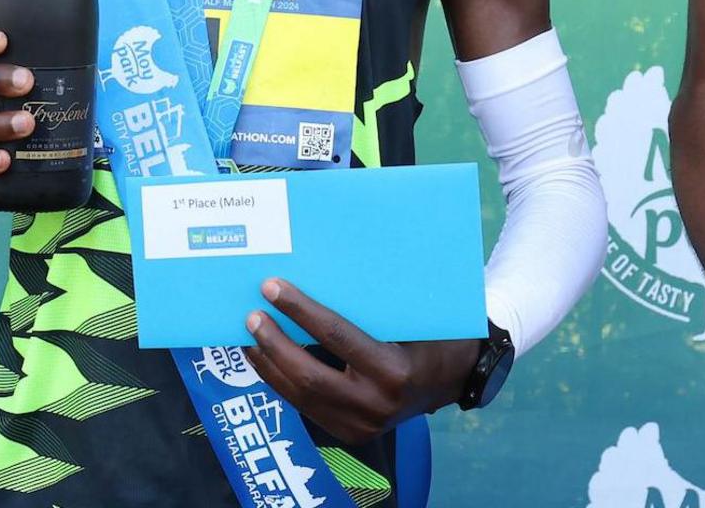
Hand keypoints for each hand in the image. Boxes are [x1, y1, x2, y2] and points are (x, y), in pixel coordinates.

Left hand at [241, 278, 477, 445]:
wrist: (455, 378)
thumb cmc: (432, 334)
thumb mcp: (408, 316)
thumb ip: (369, 305)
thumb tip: (315, 272)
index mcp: (393, 370)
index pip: (335, 336)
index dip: (299, 310)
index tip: (272, 288)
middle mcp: (376, 404)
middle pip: (308, 375)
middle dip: (274, 343)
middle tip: (251, 315)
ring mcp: (362, 425)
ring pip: (301, 396)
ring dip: (270, 364)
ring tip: (250, 337)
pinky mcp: (351, 433)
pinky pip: (307, 407)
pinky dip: (282, 382)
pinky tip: (267, 360)